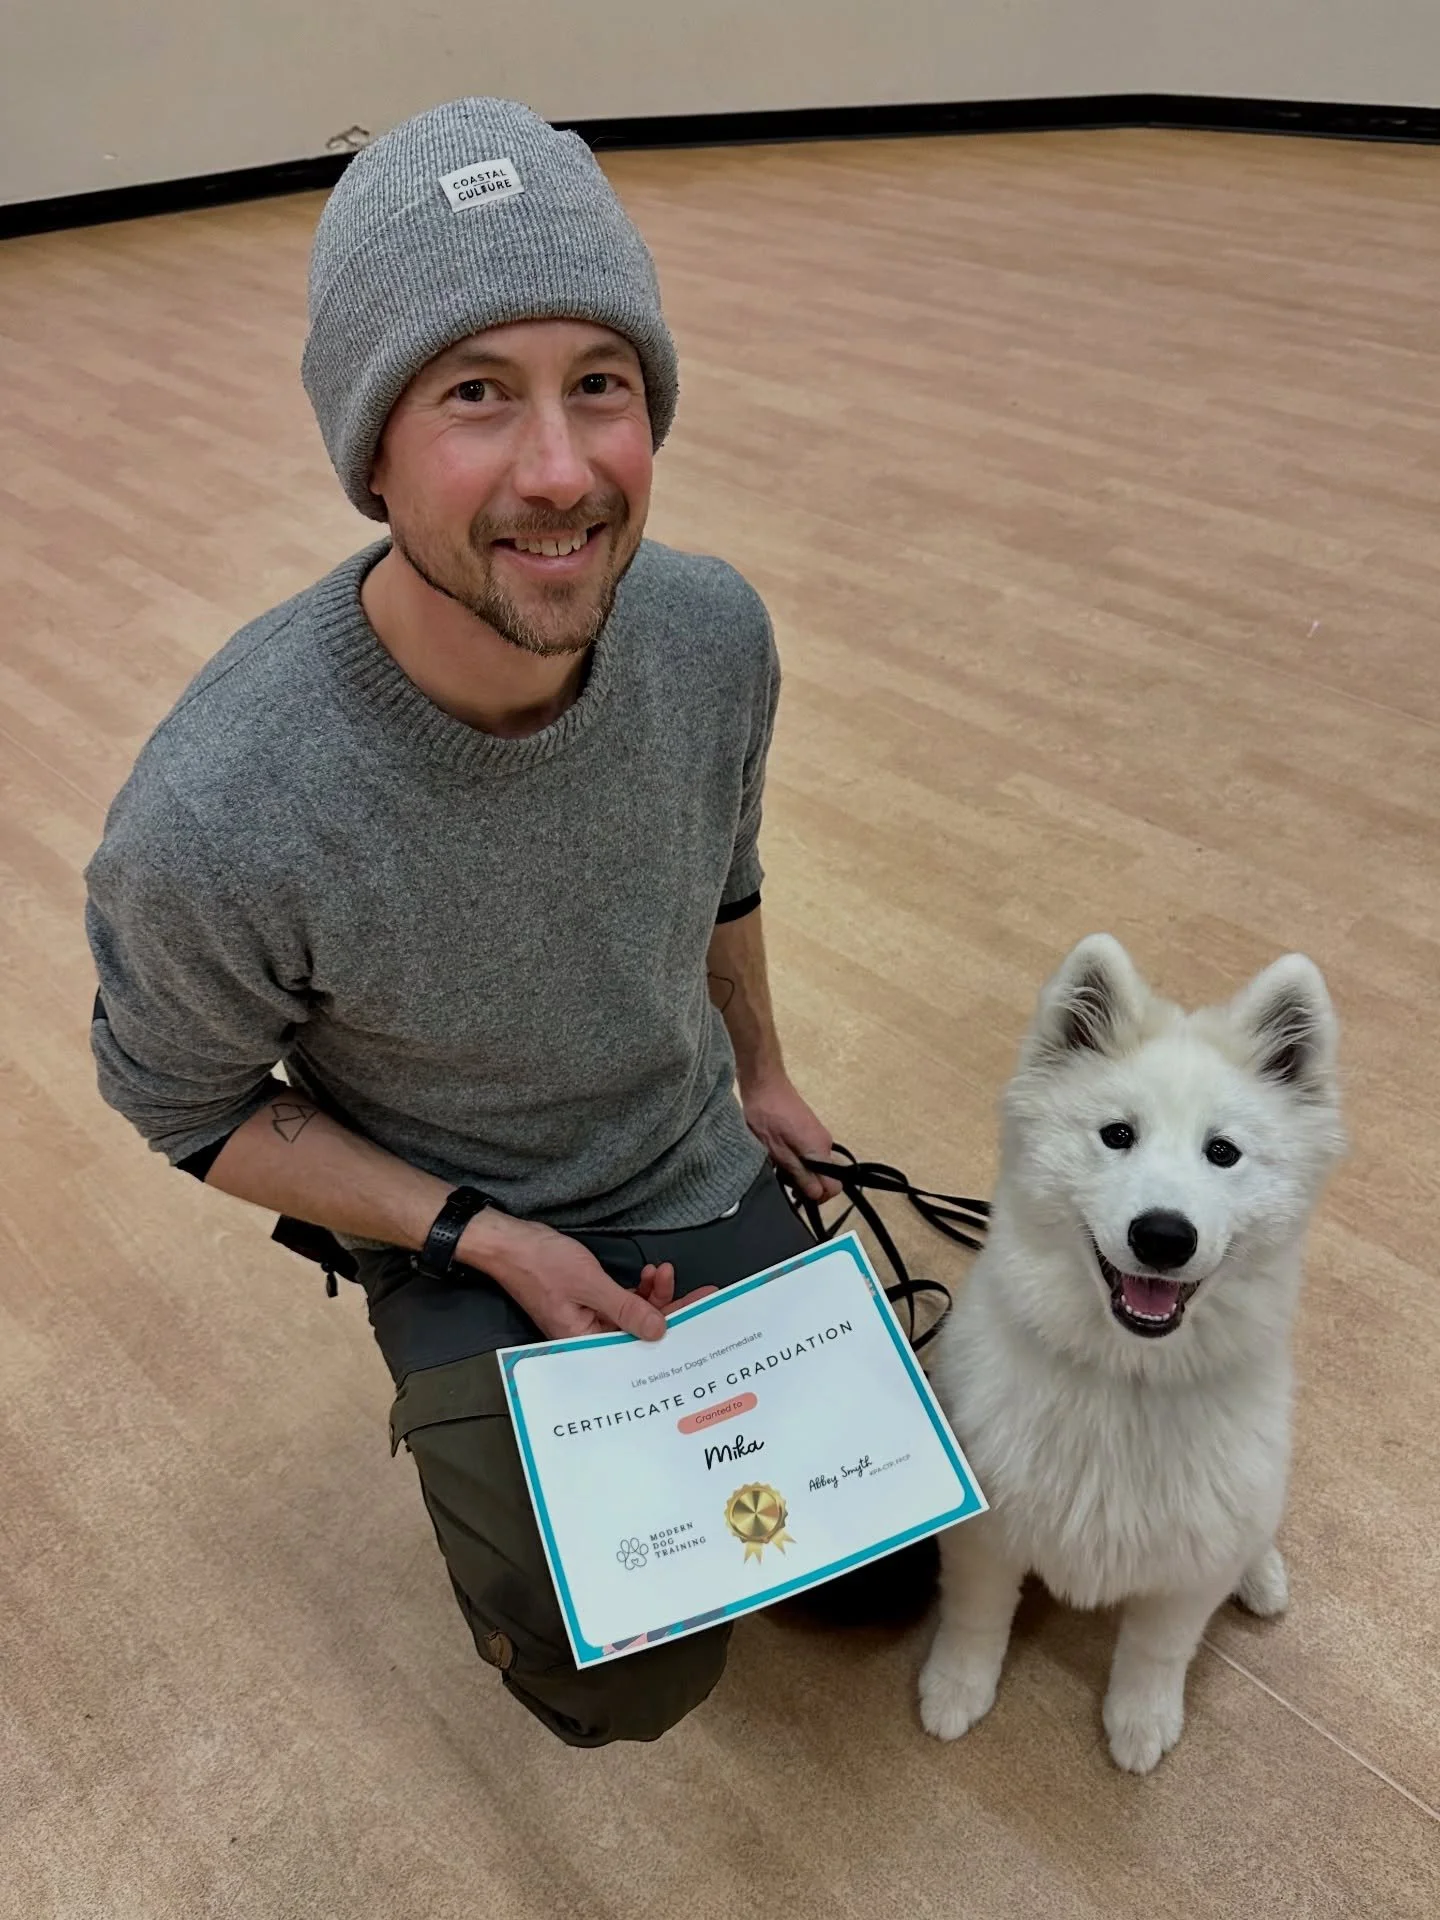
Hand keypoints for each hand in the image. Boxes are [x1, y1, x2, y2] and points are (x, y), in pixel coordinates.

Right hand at [460, 1213, 702, 1341]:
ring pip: (634, 1315)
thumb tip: (659, 1331)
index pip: (638, 1345)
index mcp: (585, 1342)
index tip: (701, 1315)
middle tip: (701, 1293)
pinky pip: (621, 1303)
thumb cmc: (540, 1264)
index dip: (673, 1331)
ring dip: (653, 1295)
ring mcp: (588, 1319)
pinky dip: (638, 1289)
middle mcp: (588, 1337)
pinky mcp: (588, 1302)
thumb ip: (626, 1308)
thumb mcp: (590, 1285)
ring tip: (664, 1272)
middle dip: (670, 1310)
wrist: (509, 1242)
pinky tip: (649, 1274)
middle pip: (640, 1332)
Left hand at [741, 1073, 842, 1203]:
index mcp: (820, 1151)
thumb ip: (800, 1174)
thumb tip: (817, 1195)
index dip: (817, 1197)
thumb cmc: (767, 1116)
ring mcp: (819, 1135)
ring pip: (817, 1166)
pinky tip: (780, 1155)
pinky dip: (799, 1160)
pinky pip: (811, 1154)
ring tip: (778, 1167)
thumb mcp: (779, 1152)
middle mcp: (825, 1144)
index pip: (834, 1186)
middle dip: (808, 1185)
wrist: (764, 1084)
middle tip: (784, 1180)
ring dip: (801, 1172)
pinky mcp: (810, 1130)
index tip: (797, 1194)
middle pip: (826, 1177)